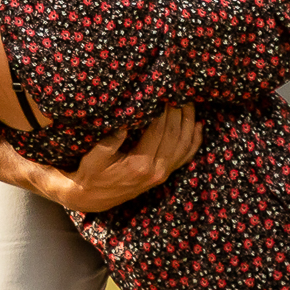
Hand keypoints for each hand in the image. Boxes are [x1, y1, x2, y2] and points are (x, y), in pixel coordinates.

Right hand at [40, 104, 203, 212]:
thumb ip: (109, 142)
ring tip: (189, 102)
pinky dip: (195, 141)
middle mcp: (156, 171)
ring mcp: (163, 175)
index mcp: (140, 164)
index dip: (165, 110)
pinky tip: (199, 126)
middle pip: (175, 135)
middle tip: (179, 91)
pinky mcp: (164, 175)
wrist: (94, 199)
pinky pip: (186, 157)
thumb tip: (125, 124)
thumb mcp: (93, 159)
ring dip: (189, 122)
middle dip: (178, 111)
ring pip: (184, 145)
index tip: (165, 91)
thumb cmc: (91, 175)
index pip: (160, 131)